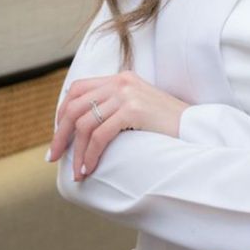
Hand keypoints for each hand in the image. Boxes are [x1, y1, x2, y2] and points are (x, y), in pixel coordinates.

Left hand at [48, 73, 189, 181]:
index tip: (59, 137)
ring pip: (84, 123)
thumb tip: (81, 128)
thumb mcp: (137, 106)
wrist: (195, 126)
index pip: (77, 89)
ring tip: (77, 171)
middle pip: (75, 106)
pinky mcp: (133, 110)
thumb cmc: (166, 124)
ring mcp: (127, 94)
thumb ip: (114, 107)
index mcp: (120, 78)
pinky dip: (90, 154)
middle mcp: (121, 81)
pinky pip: (100, 135)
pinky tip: (90, 168)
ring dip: (76, 152)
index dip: (61, 113)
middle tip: (54, 158)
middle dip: (60, 135)